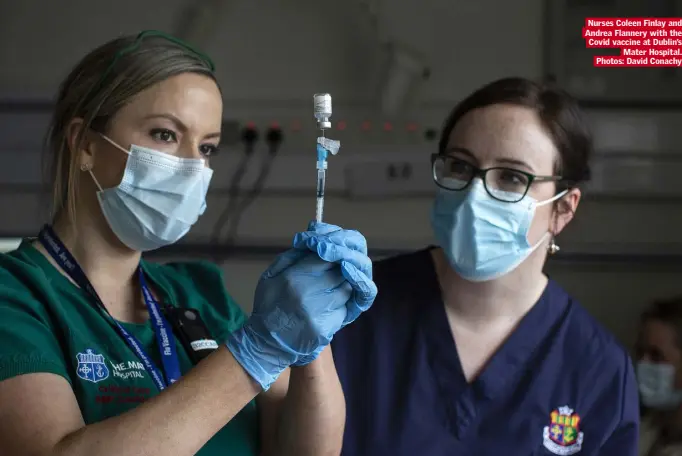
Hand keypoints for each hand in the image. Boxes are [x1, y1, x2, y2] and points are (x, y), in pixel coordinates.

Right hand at [225, 225, 374, 389]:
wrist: (267, 342)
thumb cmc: (269, 304)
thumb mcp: (272, 274)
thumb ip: (295, 256)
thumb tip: (317, 240)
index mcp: (294, 278)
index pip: (328, 255)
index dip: (335, 249)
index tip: (335, 249)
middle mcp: (309, 295)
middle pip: (342, 270)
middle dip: (343, 265)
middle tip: (341, 264)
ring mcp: (320, 313)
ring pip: (347, 288)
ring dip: (344, 283)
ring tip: (332, 285)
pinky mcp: (328, 328)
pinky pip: (345, 307)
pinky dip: (342, 302)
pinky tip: (330, 303)